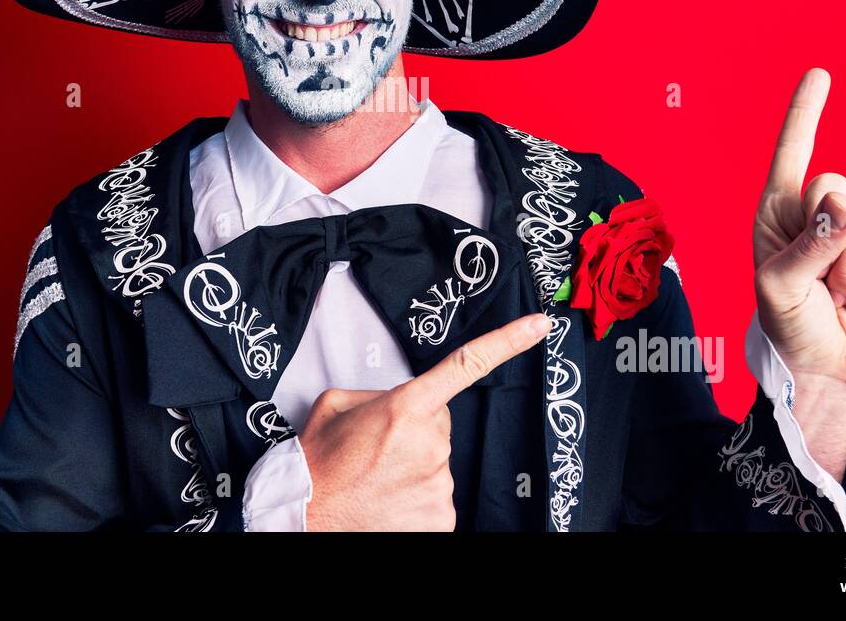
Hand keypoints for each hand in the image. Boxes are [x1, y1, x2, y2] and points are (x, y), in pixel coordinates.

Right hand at [298, 311, 551, 530]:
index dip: (508, 342)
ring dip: (414, 467)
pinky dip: (417, 499)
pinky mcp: (442, 520)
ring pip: (438, 464)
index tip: (540, 324)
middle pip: (440, 425)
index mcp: (406, 407)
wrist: (305, 517)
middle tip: (378, 449)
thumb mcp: (337, 403)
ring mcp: (440, 485)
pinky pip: (438, 498)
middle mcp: (431, 444)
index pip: (466, 365)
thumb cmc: (319, 462)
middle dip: (416, 431)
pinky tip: (389, 502)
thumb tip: (402, 400)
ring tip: (377, 478)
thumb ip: (378, 392)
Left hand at [753, 69, 845, 474]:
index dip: (806, 114)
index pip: (793, 155)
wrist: (825, 368)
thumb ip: (807, 244)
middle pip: (833, 187)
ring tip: (834, 298)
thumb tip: (844, 207)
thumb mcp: (778, 286)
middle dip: (823, 235)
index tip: (819, 74)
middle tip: (813, 277)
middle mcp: (819, 216)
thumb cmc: (788, 323)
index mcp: (779, 213)